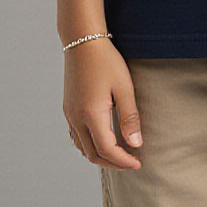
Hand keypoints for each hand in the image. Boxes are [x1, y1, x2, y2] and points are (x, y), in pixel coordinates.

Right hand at [63, 38, 141, 169]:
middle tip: (131, 162)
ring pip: (82, 147)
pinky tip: (102, 140)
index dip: (123, 160)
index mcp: (91, 115)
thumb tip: (135, 143)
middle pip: (93, 154)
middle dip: (112, 162)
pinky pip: (76, 137)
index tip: (138, 163)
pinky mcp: (68, 109)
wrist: (83, 42)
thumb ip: (129, 116)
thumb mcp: (124, 87)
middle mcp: (77, 119)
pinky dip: (89, 145)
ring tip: (119, 154)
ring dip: (100, 156)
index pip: (107, 149)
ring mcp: (70, 115)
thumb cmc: (106, 61)